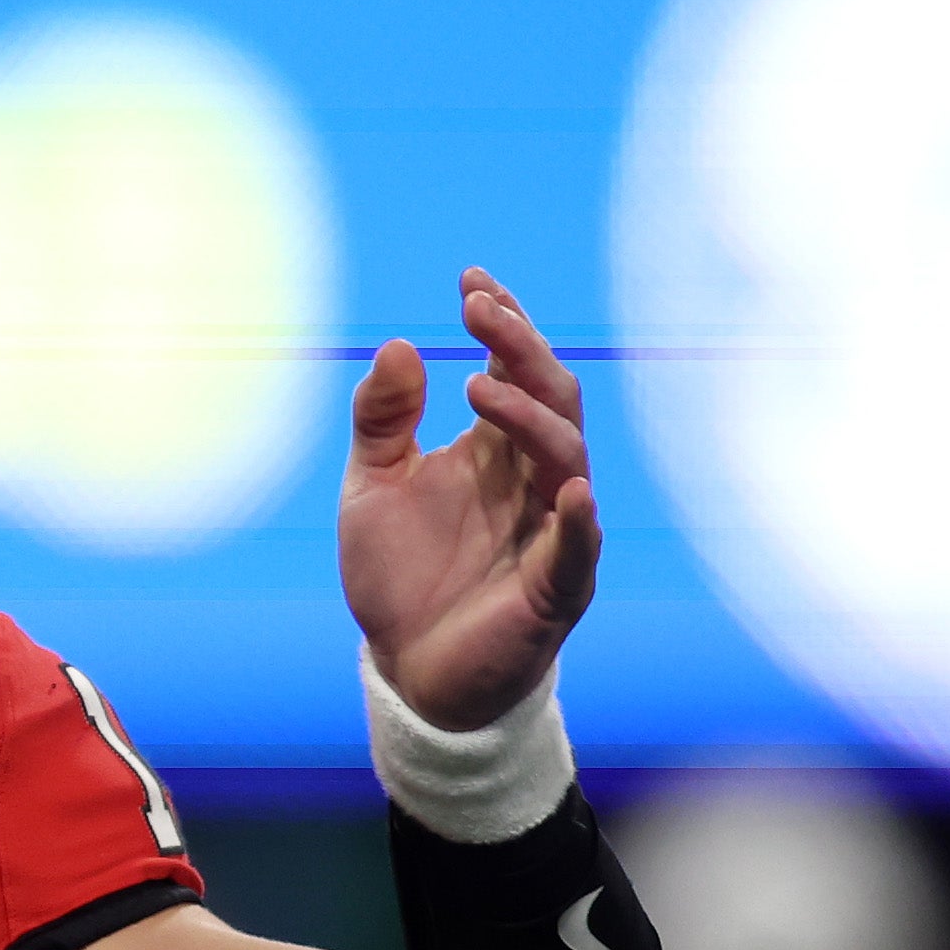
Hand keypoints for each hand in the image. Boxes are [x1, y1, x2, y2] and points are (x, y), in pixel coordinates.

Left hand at [339, 268, 598, 730]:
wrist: (407, 669)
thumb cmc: (400, 576)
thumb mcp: (371, 487)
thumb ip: (381, 420)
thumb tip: (395, 345)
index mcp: (495, 448)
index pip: (514, 370)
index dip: (502, 323)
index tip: (470, 280)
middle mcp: (533, 478)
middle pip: (551, 398)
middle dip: (521, 350)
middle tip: (480, 314)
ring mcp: (552, 529)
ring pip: (565, 458)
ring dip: (530, 418)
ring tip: (481, 388)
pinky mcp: (556, 587)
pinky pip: (578, 547)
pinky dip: (577, 519)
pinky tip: (568, 490)